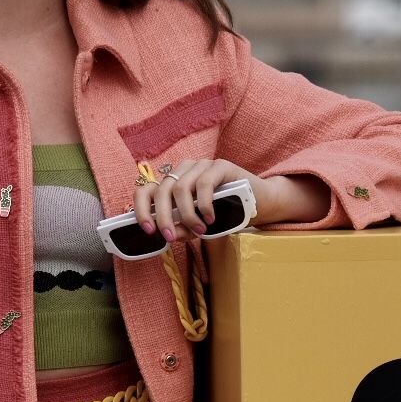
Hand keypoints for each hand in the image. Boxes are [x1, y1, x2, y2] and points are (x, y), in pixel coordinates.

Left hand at [131, 159, 326, 242]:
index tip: (148, 229)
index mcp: (174, 182)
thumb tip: (169, 235)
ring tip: (199, 230)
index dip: (141, 208)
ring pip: (181, 187)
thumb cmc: (226, 214)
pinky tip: (210, 218)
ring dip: (187, 213)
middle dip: (163, 217)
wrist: (259, 203)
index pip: (147, 189)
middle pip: (162, 190)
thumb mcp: (199, 225)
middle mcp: (185, 170)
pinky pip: (204, 183)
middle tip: (171, 236)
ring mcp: (202, 165)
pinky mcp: (220, 165)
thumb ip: (183, 228)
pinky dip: (204, 204)